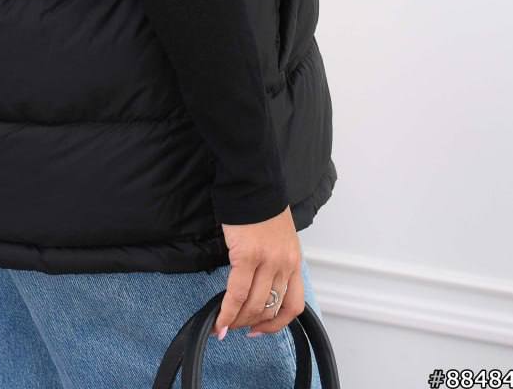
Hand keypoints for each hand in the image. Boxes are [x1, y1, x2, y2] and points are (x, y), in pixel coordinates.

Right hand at [211, 206, 303, 338]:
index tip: (259, 330)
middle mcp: (285, 265)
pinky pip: (236, 293)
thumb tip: (257, 282)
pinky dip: (227, 311)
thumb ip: (273, 260)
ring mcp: (268, 261)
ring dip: (238, 320)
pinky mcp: (247, 256)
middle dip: (250, 323)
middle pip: (270, 308)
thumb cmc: (261, 206)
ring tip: (224, 324)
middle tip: (234, 327)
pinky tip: (219, 319)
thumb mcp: (278, 237)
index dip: (276, 324)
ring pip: (254, 305)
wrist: (252, 181)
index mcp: (294, 261)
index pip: (293, 305)